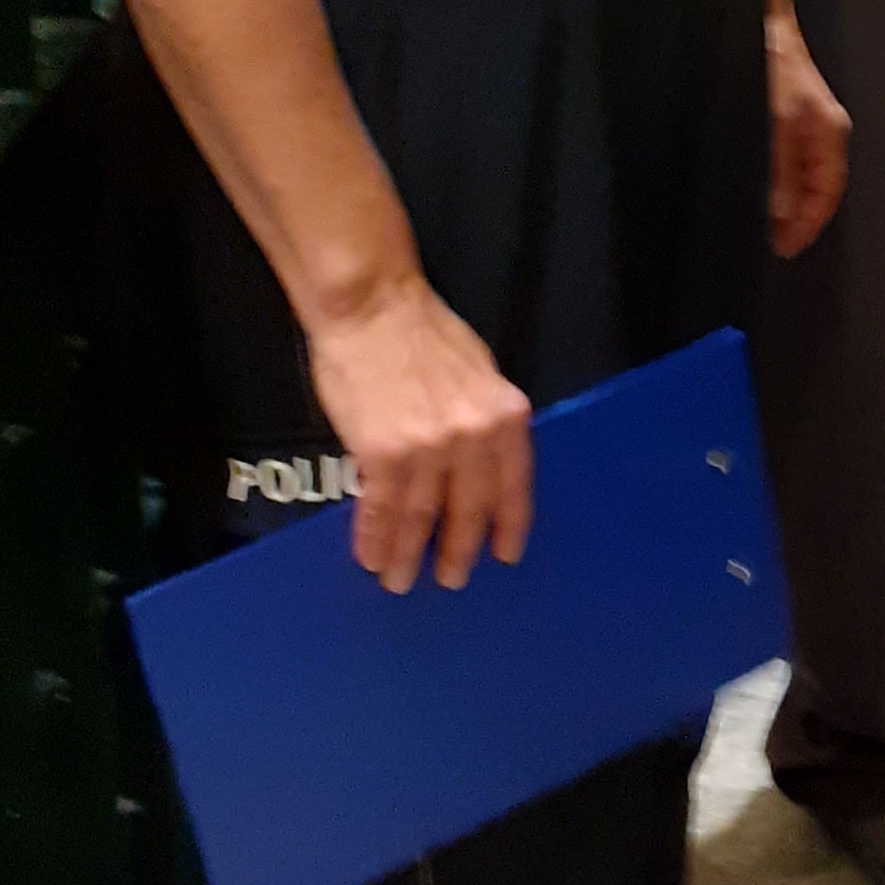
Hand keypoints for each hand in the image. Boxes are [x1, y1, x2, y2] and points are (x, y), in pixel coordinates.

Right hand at [302, 274, 532, 594]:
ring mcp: (429, 447)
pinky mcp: (383, 452)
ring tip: (400, 579)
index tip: (505, 554)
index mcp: (505, 414)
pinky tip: (371, 556)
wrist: (371, 306)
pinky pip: (381, 509)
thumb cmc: (420, 331)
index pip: (514, 486)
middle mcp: (474, 435)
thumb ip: (483, 420)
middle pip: (469, 509)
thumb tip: (480, 465)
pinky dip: (374, 538)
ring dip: (408, 555)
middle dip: (457, 550)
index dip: (508, 526)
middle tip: (451, 578)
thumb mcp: (477, 373)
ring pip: (420, 517)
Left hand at [765, 1, 848, 254]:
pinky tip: (741, 182)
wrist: (753, 7)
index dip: (804, 227)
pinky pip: (773, 156)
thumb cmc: (769, 56)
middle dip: (788, 216)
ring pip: (790, 174)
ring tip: (746, 219)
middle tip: (757, 241)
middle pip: (809, 187)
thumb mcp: (774, 119)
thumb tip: (776, 216)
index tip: (778, 250)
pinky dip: (761, 176)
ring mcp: (796, 119)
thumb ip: (776, 170)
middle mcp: (817, 129)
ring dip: (771, 198)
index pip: (826, 194)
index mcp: (828, 131)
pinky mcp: (774, 110)